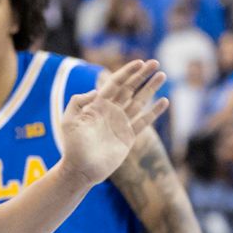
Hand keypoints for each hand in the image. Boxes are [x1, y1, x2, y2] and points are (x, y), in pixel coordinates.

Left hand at [59, 60, 168, 186]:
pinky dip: (154, 112)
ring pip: (139, 101)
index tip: (140, 62)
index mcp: (97, 105)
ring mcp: (121, 123)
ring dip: (151, 88)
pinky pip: (144, 121)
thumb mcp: (68, 121)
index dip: (127, 72)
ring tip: (162, 75)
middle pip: (129, 88)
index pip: (115, 84)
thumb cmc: (72, 146)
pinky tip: (164, 101)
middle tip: (156, 62)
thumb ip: (77, 102)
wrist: (81, 170)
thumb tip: (96, 91)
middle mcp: (111, 112)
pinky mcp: (128, 136)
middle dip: (142, 75)